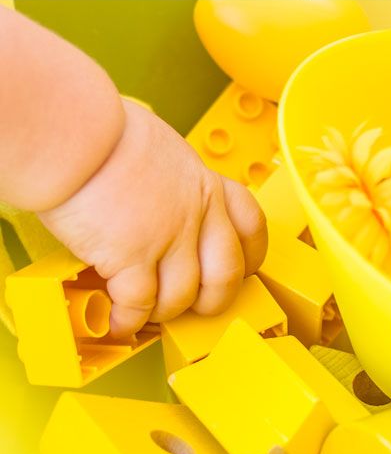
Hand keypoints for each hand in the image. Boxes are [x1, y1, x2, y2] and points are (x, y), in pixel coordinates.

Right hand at [39, 98, 267, 336]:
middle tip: (191, 304)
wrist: (76, 134)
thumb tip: (162, 198)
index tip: (240, 270)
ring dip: (163, 313)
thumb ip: (175, 182)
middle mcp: (195, 213)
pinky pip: (139, 305)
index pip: (251, 226)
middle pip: (226, 276)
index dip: (250, 258)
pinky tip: (118, 320)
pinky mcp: (131, 257)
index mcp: (206, 184)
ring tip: (144, 311)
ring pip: (183, 298)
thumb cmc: (105, 132)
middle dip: (211, 301)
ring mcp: (167, 237)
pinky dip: (128, 320)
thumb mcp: (162, 149)